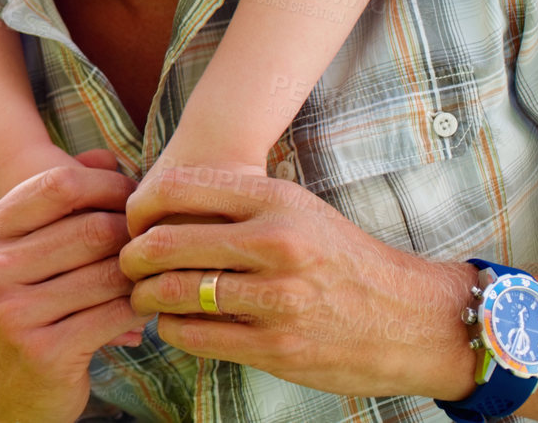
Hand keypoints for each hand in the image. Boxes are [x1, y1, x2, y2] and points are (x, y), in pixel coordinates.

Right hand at [0, 149, 147, 422]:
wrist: (4, 396)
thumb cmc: (25, 311)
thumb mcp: (23, 255)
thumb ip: (59, 204)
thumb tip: (107, 155)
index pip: (56, 185)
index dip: (105, 184)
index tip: (131, 196)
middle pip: (88, 227)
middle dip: (129, 232)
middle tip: (149, 240)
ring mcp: (14, 313)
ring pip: (107, 272)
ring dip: (137, 274)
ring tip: (147, 274)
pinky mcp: (45, 351)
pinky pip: (115, 314)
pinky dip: (137, 309)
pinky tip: (141, 311)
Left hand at [117, 166, 476, 399]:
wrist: (412, 319)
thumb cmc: (339, 256)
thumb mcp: (294, 207)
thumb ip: (233, 201)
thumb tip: (156, 201)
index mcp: (274, 200)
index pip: (176, 189)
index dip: (138, 206)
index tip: (130, 221)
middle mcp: (275, 243)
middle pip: (166, 243)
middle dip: (131, 255)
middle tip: (125, 263)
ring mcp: (277, 299)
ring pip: (175, 293)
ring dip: (146, 296)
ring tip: (142, 296)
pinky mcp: (277, 347)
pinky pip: (197, 336)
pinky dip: (172, 331)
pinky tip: (172, 325)